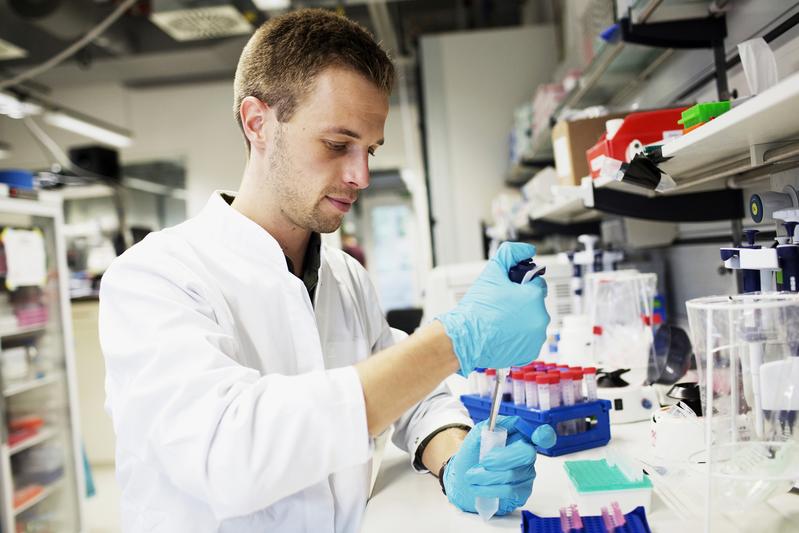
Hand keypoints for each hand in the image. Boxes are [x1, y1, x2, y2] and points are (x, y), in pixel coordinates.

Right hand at [437, 242, 549, 375]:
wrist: (464, 337)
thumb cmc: (476, 308)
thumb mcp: (492, 272)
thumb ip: (511, 253)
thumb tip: (528, 250)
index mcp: (535, 297)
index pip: (536, 284)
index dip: (520, 286)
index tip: (507, 292)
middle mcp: (540, 318)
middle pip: (534, 304)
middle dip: (521, 303)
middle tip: (500, 307)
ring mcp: (536, 337)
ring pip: (532, 322)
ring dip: (521, 321)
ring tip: (500, 322)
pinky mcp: (530, 353)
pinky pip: (528, 340)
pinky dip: (519, 337)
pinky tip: (503, 334)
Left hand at [442, 416, 555, 515]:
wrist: (463, 480)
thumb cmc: (473, 456)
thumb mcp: (474, 437)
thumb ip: (485, 428)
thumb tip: (494, 423)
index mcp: (519, 436)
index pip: (541, 434)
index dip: (544, 435)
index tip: (537, 436)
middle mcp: (527, 454)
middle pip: (526, 453)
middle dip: (502, 458)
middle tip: (483, 461)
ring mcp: (527, 473)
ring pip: (512, 474)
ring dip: (487, 475)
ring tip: (471, 475)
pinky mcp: (522, 491)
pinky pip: (509, 490)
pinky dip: (489, 488)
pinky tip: (478, 487)